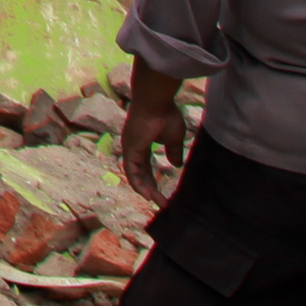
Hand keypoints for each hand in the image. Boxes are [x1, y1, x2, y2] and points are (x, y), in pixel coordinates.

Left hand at [117, 71, 187, 200]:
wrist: (156, 102)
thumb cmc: (166, 115)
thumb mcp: (174, 138)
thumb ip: (174, 152)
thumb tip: (175, 165)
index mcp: (142, 144)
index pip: (145, 167)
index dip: (153, 181)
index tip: (163, 194)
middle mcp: (132, 147)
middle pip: (140, 174)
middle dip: (151, 190)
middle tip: (162, 203)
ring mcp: (129, 148)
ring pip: (135, 175)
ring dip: (146, 190)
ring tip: (158, 203)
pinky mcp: (129, 149)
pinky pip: (131, 171)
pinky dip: (138, 184)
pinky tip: (147, 195)